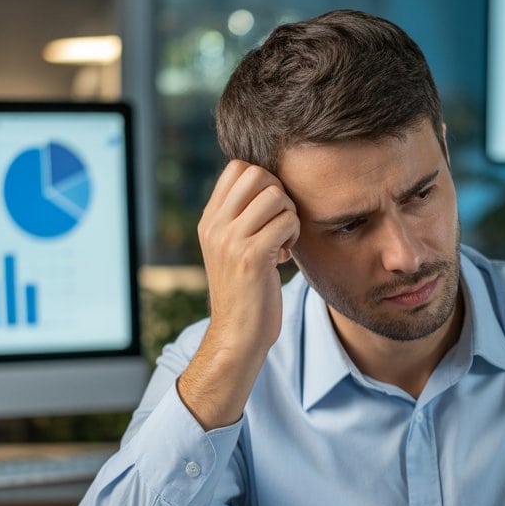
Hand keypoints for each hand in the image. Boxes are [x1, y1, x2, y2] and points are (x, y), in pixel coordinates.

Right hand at [177, 161, 299, 429]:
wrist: (237, 337)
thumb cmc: (246, 294)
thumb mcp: (234, 251)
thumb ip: (243, 220)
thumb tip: (272, 188)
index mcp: (210, 221)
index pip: (238, 168)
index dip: (264, 181)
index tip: (269, 212)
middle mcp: (215, 226)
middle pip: (257, 173)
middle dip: (279, 193)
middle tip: (280, 224)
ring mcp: (230, 240)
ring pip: (276, 196)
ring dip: (290, 215)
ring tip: (283, 241)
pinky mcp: (251, 256)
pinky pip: (286, 221)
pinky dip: (294, 234)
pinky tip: (284, 255)